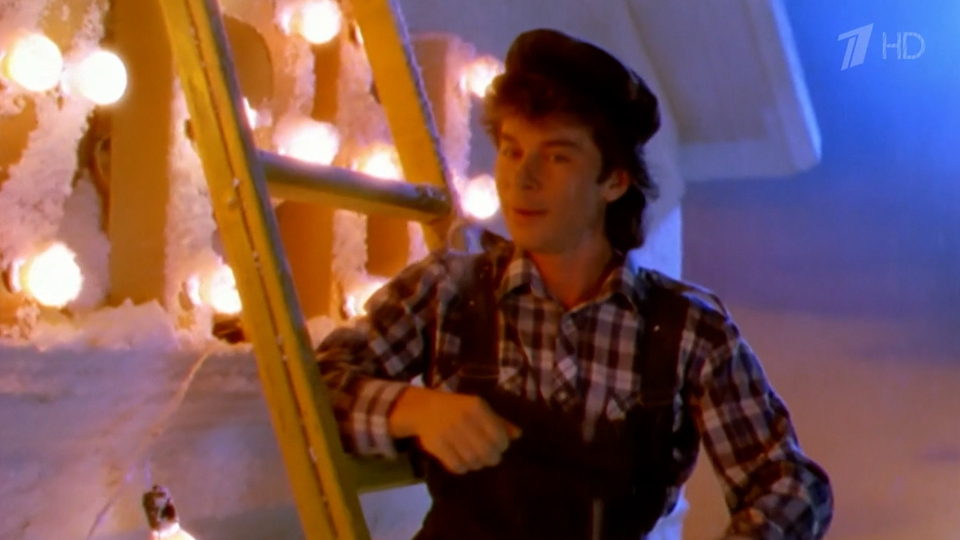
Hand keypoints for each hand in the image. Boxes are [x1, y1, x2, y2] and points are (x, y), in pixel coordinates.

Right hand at [389, 386, 521, 473]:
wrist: (424, 409)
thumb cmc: (458, 409)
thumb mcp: (479, 409)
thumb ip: (499, 422)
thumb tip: (519, 435)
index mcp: (477, 407)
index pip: (499, 436)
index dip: (502, 446)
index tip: (499, 447)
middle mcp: (463, 419)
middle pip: (487, 452)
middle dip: (491, 458)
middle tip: (489, 458)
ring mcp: (448, 432)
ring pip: (472, 461)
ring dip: (477, 464)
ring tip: (474, 459)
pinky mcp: (436, 445)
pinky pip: (456, 466)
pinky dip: (462, 468)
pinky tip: (462, 462)